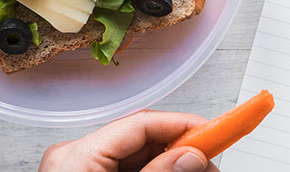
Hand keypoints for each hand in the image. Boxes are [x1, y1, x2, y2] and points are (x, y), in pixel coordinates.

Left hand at [39, 110, 220, 171]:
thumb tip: (191, 155)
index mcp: (75, 157)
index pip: (140, 123)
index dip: (183, 125)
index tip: (215, 131)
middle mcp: (73, 157)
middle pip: (142, 138)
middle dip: (182, 149)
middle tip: (211, 162)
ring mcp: (78, 168)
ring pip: (138, 153)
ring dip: (172, 163)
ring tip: (200, 170)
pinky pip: (126, 167)